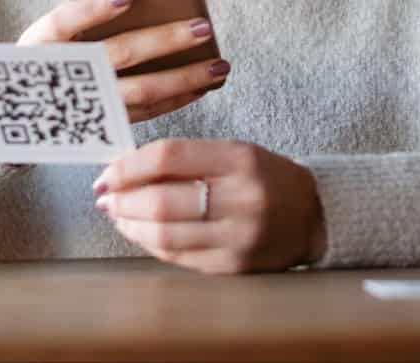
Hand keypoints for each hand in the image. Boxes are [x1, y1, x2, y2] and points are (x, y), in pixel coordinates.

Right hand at [17, 0, 229, 122]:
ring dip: (184, 77)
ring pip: (140, 91)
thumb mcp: (53, 31)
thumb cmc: (48, 56)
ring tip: (219, 64)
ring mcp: (85, 105)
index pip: (63, 21)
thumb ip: (86, 11)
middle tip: (203, 26)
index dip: (93, 10)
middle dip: (165, 40)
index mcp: (41, 42)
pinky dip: (177, 98)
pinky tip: (203, 85)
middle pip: (118, 54)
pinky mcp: (103, 127)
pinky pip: (146, 112)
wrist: (23, 115)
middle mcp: (62, 75)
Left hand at [93, 139, 326, 273]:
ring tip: (118, 215)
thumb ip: (187, 158)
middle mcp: (242, 197)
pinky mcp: (233, 266)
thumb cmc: (267, 178)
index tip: (108, 171)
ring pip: (164, 234)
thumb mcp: (236, 154)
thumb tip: (127, 169)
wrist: (313, 215)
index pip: (170, 156)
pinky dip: (151, 244)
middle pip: (162, 200)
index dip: (129, 165)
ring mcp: (238, 236)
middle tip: (106, 196)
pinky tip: (142, 233)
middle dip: (123, 199)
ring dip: (130, 224)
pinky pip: (178, 256)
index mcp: (241, 159)